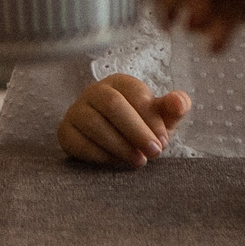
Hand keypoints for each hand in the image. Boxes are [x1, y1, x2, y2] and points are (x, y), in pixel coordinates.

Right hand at [58, 74, 191, 167]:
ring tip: (138, 160)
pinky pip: (77, 141)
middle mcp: (93, 91)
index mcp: (119, 82)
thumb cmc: (142, 125)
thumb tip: (179, 102)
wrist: (115, 141)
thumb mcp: (161, 117)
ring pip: (93, 123)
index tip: (163, 140)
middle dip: (135, 130)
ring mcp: (76, 111)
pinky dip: (99, 154)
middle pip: (112, 104)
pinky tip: (116, 162)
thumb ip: (174, 107)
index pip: (134, 93)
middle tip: (154, 153)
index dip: (150, 118)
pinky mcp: (65, 132)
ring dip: (119, 145)